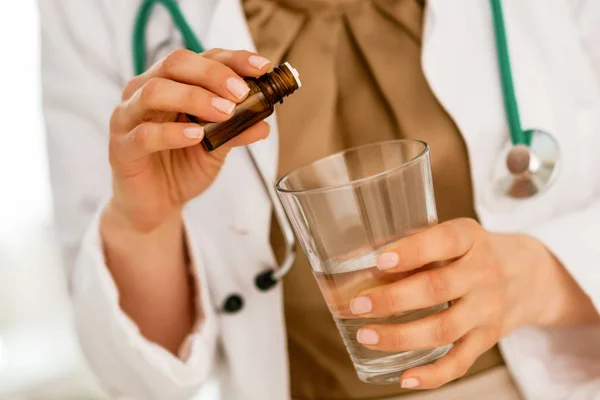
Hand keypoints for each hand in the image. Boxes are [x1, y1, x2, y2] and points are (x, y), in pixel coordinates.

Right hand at [108, 48, 271, 230]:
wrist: (157, 205)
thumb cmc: (182, 167)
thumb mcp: (216, 147)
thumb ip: (235, 131)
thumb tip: (264, 123)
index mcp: (171, 84)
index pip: (202, 58)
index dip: (233, 60)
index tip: (262, 68)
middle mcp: (145, 91)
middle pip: (175, 64)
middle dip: (213, 74)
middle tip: (240, 93)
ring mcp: (128, 117)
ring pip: (155, 92)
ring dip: (194, 98)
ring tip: (225, 113)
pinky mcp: (121, 148)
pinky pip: (144, 134)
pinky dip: (173, 133)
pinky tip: (197, 136)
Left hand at [349, 218, 560, 388]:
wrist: (528, 275)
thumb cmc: (471, 252)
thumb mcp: (450, 236)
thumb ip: (408, 244)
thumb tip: (351, 261)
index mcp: (469, 238)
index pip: (444, 241)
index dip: (412, 252)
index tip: (381, 261)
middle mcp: (482, 273)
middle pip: (438, 289)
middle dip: (393, 300)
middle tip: (357, 305)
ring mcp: (487, 309)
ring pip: (444, 329)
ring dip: (401, 337)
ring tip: (366, 336)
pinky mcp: (487, 339)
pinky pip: (461, 362)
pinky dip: (433, 375)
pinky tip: (405, 377)